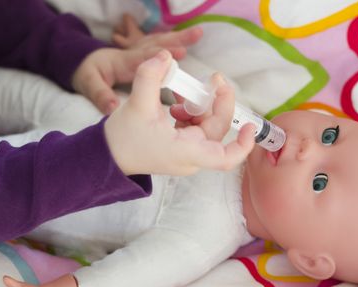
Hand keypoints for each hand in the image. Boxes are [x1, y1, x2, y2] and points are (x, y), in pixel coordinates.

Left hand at [72, 15, 201, 113]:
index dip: (161, 55)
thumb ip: (100, 95)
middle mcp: (134, 53)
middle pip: (157, 44)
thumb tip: (113, 108)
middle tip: (196, 35)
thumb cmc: (88, 74)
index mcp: (124, 61)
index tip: (177, 54)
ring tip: (198, 34)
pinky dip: (176, 43)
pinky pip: (161, 47)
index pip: (144, 57)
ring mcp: (140, 51)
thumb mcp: (88, 83)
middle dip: (177, 39)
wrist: (85, 63)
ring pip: (161, 42)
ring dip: (180, 38)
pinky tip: (191, 42)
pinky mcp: (144, 54)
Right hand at [104, 50, 255, 175]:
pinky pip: (195, 129)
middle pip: (217, 129)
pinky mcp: (180, 149)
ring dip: (200, 106)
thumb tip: (166, 56)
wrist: (107, 156)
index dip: (243, 144)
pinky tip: (175, 105)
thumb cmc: (123, 138)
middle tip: (213, 79)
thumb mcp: (136, 104)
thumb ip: (150, 76)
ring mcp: (186, 154)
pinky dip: (190, 113)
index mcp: (185, 152)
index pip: (225, 158)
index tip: (250, 125)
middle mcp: (190, 157)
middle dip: (216, 102)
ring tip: (181, 94)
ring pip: (206, 127)